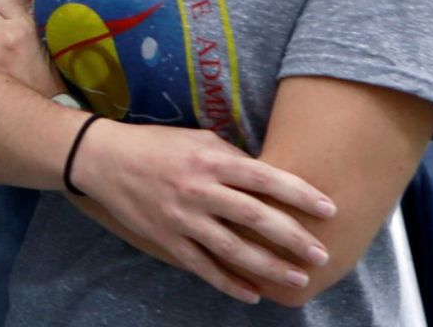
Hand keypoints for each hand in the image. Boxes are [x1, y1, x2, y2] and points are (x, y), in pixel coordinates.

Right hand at [67, 120, 336, 306]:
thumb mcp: (198, 139)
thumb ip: (232, 157)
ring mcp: (182, 218)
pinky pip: (203, 266)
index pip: (264, 177)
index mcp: (210, 160)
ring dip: (268, 266)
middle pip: (254, 217)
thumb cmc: (158, 145)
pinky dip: (229, 282)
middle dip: (292, 237)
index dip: (299, 193)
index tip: (328, 208)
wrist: (104, 160)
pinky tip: (253, 293)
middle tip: (321, 253)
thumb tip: (270, 175)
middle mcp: (198, 189)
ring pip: (232, 248)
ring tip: (297, 279)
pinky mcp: (167, 240)